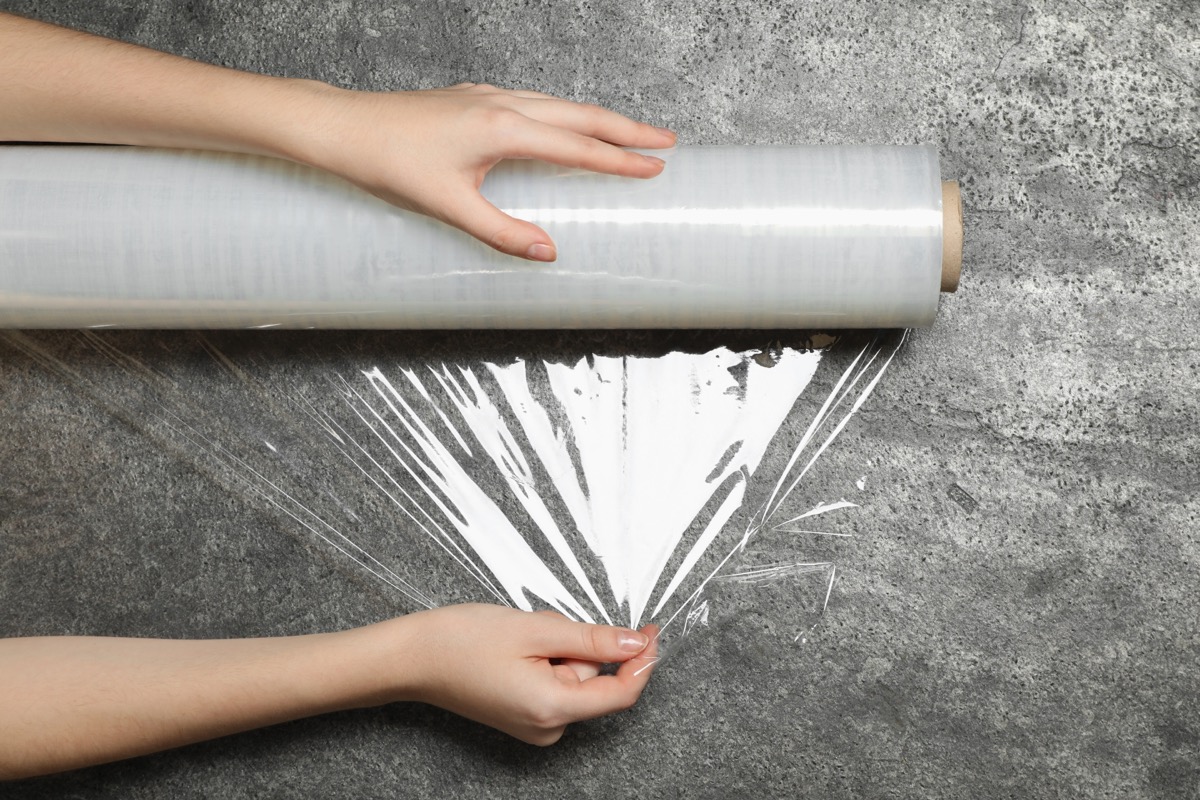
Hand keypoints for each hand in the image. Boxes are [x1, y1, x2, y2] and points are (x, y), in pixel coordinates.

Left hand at [291, 82, 675, 260]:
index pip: (577, 146)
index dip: (619, 159)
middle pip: (580, 114)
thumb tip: (547, 254)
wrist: (345, 129)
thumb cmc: (389, 164)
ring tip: (630, 131)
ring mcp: (488, 96)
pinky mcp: (474, 98)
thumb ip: (501, 231)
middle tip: (666, 141)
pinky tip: (566, 122)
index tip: (655, 168)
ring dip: (598, 117)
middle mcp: (502, 104)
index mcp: (503, 129)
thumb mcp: (449, 206)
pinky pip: (536, 101)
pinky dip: (565, 112)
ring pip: (559, 103)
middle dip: (626, 129)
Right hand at [397, 604, 658, 744]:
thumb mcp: (536, 630)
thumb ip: (592, 639)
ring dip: (559, 649)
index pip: (621, 692)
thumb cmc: (463, 641)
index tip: (651, 629)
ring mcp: (535, 724)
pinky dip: (547, 659)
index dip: (642, 660)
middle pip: (594, 680)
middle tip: (543, 625)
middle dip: (579, 644)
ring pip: (574, 678)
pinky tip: (517, 649)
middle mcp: (547, 726)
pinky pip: (555, 682)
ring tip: (521, 637)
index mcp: (553, 708)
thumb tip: (636, 642)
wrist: (413, 657)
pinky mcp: (525, 715)